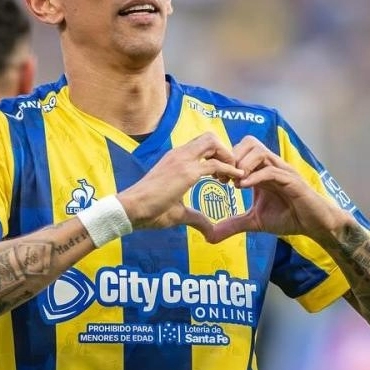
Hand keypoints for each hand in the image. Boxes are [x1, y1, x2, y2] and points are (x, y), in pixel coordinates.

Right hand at [118, 132, 243, 234]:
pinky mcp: (186, 172)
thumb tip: (210, 231)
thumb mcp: (178, 212)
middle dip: (225, 151)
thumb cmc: (150, 211)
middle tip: (230, 172)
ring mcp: (182, 161)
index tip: (222, 176)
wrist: (131, 209)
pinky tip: (237, 179)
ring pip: (213, 143)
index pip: (201, 145)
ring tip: (233, 176)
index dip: (216, 157)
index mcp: (175, 159)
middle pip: (210, 137)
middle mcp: (179, 154)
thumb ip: (196, 218)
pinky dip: (230, 169)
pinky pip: (215, 165)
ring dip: (228, 157)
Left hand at [208, 136, 345, 242]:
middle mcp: (271, 166)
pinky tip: (242, 188)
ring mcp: (282, 171)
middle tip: (224, 179)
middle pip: (248, 142)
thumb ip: (233, 225)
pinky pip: (271, 170)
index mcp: (261, 170)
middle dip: (232, 157)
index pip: (240, 150)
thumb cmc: (288, 218)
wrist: (314, 225)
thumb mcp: (254, 222)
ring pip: (259, 151)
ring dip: (243, 164)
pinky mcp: (292, 181)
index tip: (216, 179)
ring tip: (234, 183)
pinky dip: (255, 176)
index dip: (225, 161)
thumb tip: (209, 237)